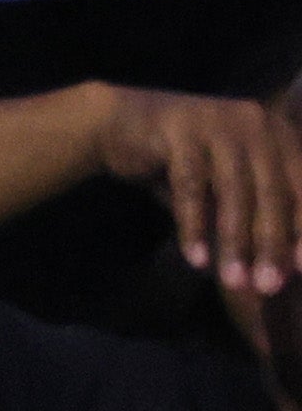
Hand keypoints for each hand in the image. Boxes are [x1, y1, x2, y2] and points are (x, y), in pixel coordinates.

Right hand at [97, 81, 301, 294]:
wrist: (126, 126)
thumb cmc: (186, 163)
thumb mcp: (227, 189)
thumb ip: (254, 216)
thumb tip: (281, 271)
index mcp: (279, 135)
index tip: (300, 269)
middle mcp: (257, 124)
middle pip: (271, 191)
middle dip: (271, 243)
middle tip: (267, 286)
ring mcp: (219, 124)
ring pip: (233, 192)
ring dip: (234, 242)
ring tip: (233, 282)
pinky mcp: (181, 132)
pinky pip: (191, 187)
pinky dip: (193, 226)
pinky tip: (196, 260)